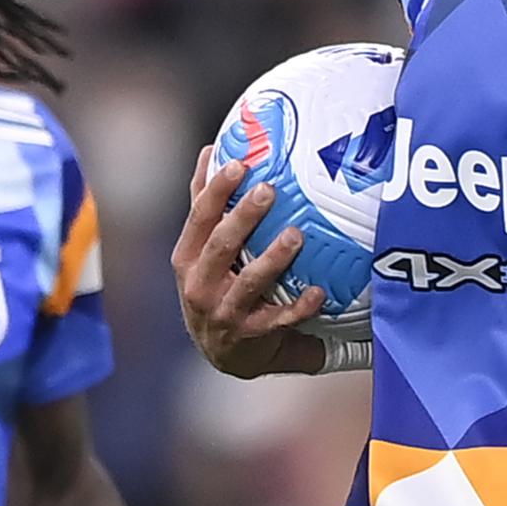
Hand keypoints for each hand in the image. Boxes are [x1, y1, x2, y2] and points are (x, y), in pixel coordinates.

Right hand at [170, 152, 326, 377]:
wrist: (224, 353)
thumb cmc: (215, 288)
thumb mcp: (201, 252)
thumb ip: (206, 206)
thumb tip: (210, 152)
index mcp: (187, 258)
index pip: (199, 217)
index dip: (216, 190)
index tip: (238, 164)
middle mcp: (200, 285)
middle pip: (221, 245)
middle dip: (244, 217)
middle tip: (269, 190)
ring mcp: (224, 312)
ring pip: (249, 282)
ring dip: (274, 258)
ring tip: (296, 235)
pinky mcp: (251, 336)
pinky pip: (278, 319)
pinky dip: (299, 307)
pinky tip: (318, 292)